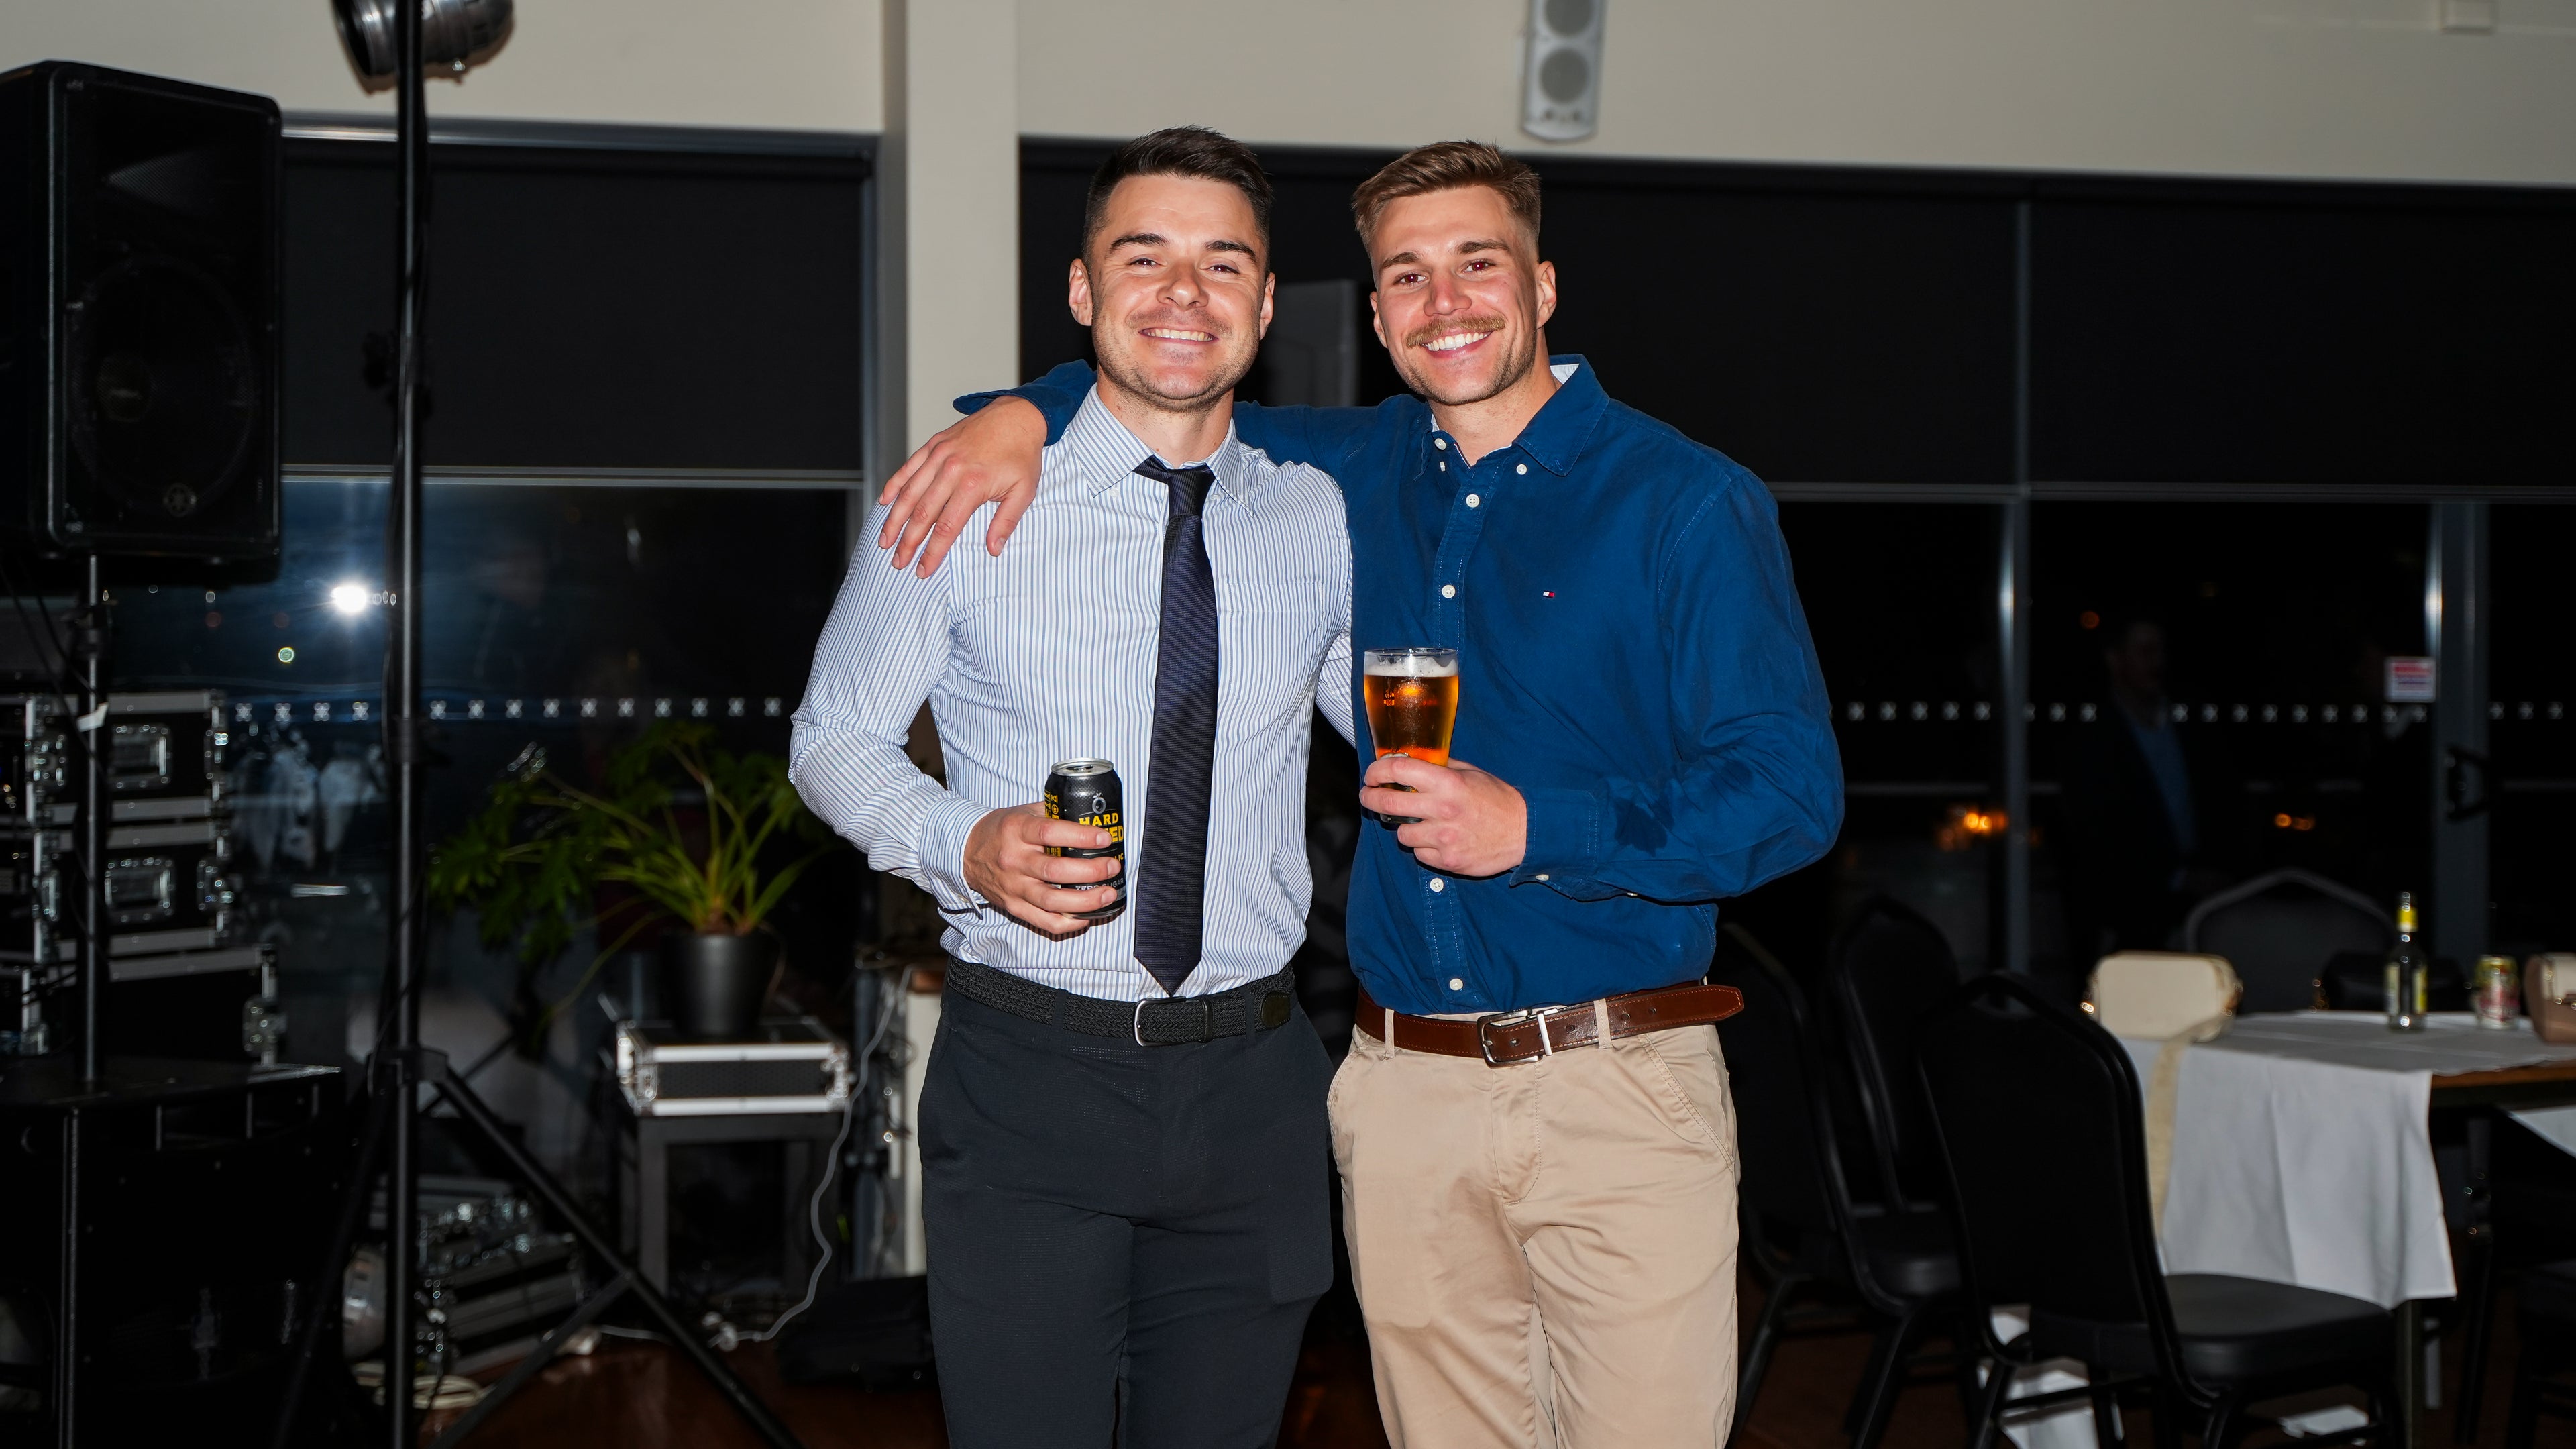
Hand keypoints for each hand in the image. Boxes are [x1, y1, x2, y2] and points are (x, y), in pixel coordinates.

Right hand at [877, 398, 1047, 576]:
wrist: (1018, 416)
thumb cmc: (1022, 455)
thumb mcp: (1024, 491)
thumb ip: (1006, 522)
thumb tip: (993, 550)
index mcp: (973, 484)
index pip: (946, 527)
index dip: (932, 552)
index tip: (923, 570)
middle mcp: (951, 470)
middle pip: (922, 513)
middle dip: (908, 542)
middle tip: (898, 563)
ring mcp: (939, 455)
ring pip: (909, 492)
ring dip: (894, 519)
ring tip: (885, 540)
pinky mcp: (934, 445)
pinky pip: (908, 467)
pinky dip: (894, 485)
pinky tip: (884, 503)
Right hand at [962, 803, 1121, 935]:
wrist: (966, 852)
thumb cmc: (1001, 830)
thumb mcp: (1023, 812)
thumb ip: (1053, 813)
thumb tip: (1090, 815)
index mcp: (1017, 830)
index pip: (1051, 833)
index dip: (1081, 836)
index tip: (1104, 838)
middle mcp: (1014, 860)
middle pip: (1055, 871)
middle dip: (1091, 871)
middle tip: (1112, 867)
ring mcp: (1013, 887)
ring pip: (1052, 901)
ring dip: (1085, 901)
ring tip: (1108, 894)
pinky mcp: (1014, 907)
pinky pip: (1044, 921)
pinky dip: (1069, 922)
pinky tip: (1087, 915)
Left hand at [1358, 756, 1526, 877]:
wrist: (1525, 832)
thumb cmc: (1497, 799)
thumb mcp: (1471, 773)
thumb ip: (1441, 767)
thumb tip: (1411, 760)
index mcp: (1447, 783)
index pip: (1398, 770)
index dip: (1377, 770)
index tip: (1372, 774)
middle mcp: (1442, 810)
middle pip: (1388, 803)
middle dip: (1371, 798)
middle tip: (1369, 796)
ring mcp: (1444, 838)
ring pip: (1401, 833)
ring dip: (1404, 827)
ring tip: (1418, 822)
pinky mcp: (1448, 861)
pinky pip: (1419, 854)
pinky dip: (1423, 847)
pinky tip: (1437, 840)